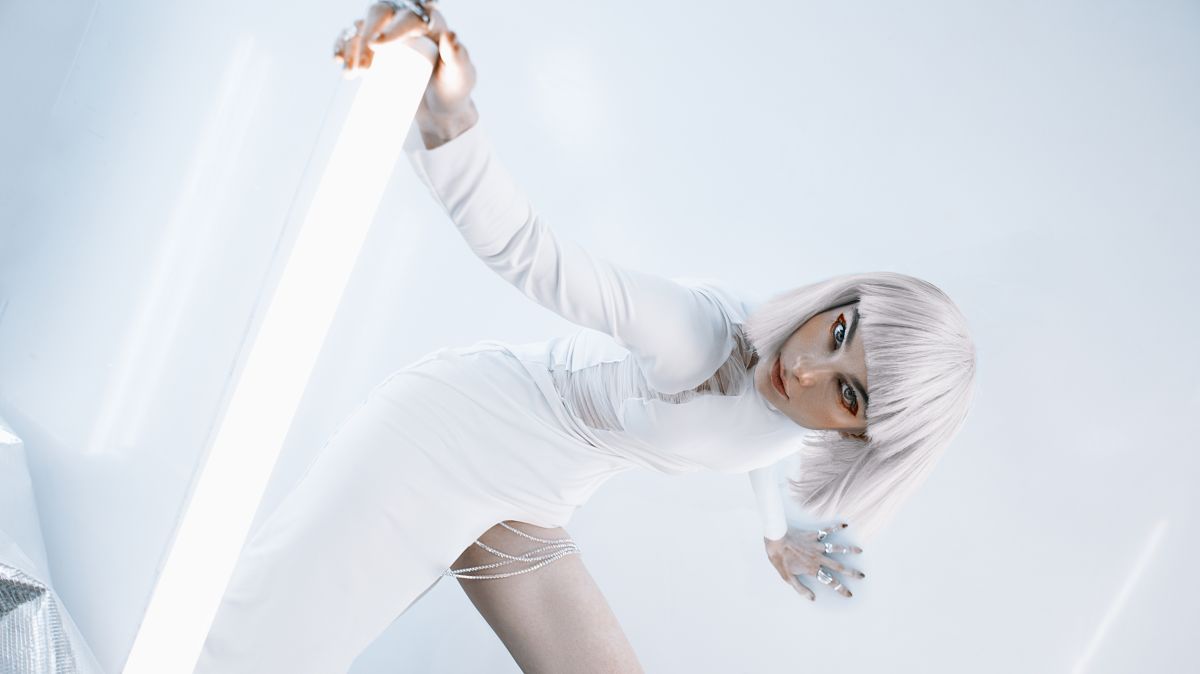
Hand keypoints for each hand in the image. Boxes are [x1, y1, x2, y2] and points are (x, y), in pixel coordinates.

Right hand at [332, 1, 476, 122]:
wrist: (441, 111)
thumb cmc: (454, 91)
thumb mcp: (461, 76)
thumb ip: (459, 57)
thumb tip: (451, 36)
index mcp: (428, 22)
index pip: (408, 17)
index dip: (391, 27)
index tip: (377, 46)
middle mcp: (406, 22)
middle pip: (379, 16)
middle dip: (364, 37)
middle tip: (362, 68)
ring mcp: (388, 35)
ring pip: (362, 27)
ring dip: (351, 45)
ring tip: (350, 74)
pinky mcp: (375, 50)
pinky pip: (353, 40)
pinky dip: (342, 46)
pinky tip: (337, 59)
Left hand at [764, 522, 864, 600]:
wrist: (775, 539)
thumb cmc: (779, 558)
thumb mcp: (787, 577)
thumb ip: (800, 589)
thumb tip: (812, 598)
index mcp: (812, 568)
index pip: (829, 581)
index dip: (840, 589)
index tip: (850, 594)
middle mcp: (817, 558)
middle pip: (838, 566)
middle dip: (851, 572)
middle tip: (862, 575)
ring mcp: (816, 546)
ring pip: (836, 548)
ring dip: (849, 550)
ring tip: (860, 550)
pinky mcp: (813, 535)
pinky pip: (826, 531)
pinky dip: (835, 527)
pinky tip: (845, 525)